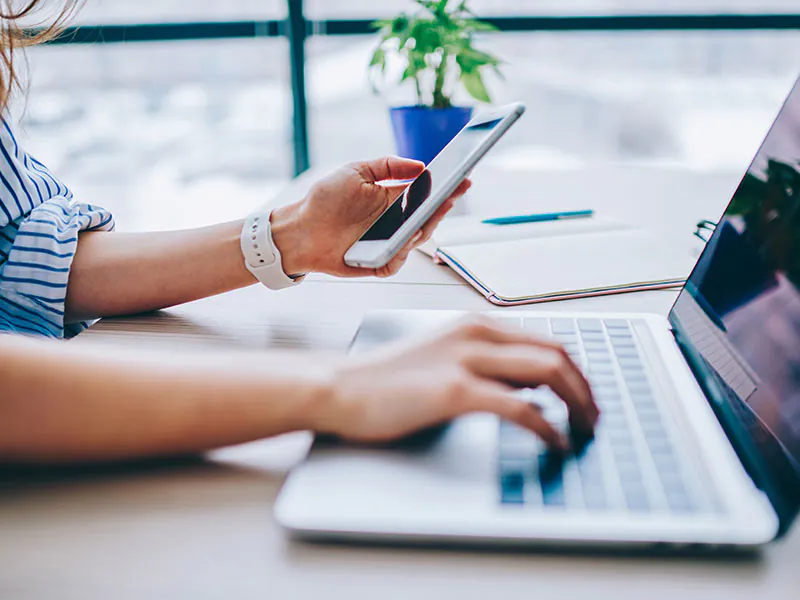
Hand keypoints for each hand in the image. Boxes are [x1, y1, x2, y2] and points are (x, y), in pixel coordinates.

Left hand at [270, 157, 470, 277]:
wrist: (300, 229)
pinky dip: (402, 253)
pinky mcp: (378, 262)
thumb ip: (388, 166)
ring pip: (416, 240)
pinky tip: (403, 241)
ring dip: (424, 228)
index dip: (446, 187)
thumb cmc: (325, 200)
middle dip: (442, 207)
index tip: (462, 178)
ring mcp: (388, 243)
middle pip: (428, 217)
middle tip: (450, 196)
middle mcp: (395, 222)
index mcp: (393, 199)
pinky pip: (397, 261)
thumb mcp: (356, 171)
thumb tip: (420, 166)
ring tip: (430, 214)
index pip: (427, 193)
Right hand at [315, 317, 598, 448]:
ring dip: (577, 403)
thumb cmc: (386, 379)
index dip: (576, 371)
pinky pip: (521, 407)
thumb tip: (528, 386)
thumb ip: (484, 364)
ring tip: (585, 430)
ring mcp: (467, 359)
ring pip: (548, 372)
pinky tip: (554, 442)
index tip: (586, 397)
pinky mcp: (456, 390)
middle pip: (557, 353)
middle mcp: (478, 334)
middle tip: (595, 416)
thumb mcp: (443, 357)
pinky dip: (548, 426)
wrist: (341, 387)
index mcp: (476, 325)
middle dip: (586, 387)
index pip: (546, 341)